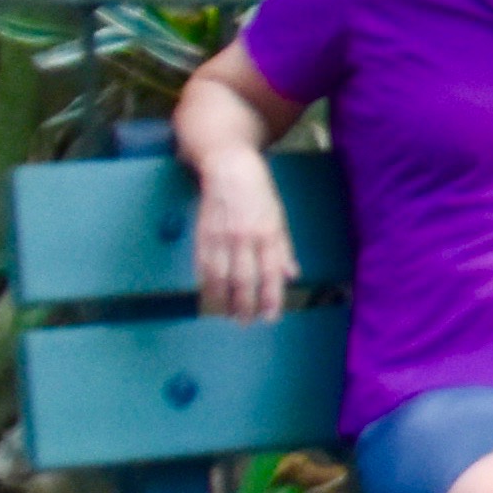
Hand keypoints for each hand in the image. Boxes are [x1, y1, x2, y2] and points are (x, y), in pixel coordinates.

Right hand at [189, 159, 298, 322]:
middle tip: (246, 322)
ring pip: (220, 277)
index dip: (271, 298)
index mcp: (268, 234)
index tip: (270, 317)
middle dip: (245, 305)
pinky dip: (205, 283)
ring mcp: (220, 237)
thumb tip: (290, 275)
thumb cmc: (259, 194)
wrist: (230, 170)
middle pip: (243, 280)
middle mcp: (244, 238)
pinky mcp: (202, 234)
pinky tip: (209, 295)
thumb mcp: (279, 218)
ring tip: (226, 315)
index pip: (270, 274)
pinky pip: (202, 265)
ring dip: (222, 300)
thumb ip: (283, 249)